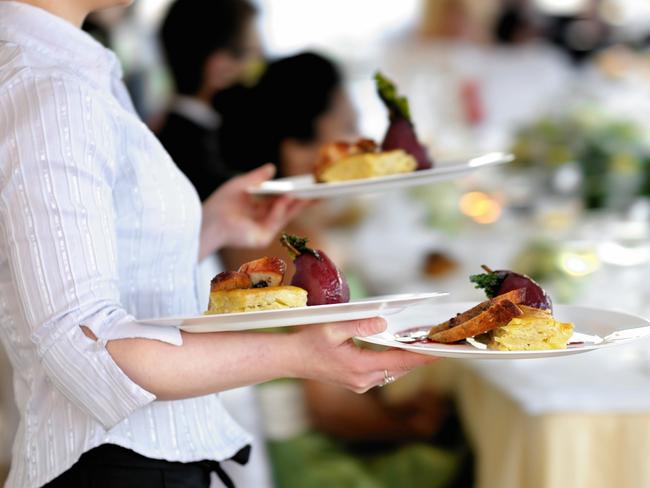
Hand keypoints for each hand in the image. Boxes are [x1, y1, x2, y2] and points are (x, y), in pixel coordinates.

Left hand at [199, 164, 310, 258]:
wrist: (208, 222)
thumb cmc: (220, 204)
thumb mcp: (241, 184)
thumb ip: (257, 177)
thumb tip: (272, 167)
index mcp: (258, 208)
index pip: (280, 200)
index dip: (295, 193)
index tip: (309, 186)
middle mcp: (263, 220)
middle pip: (288, 209)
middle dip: (304, 200)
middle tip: (320, 190)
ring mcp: (264, 229)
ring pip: (285, 215)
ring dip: (297, 203)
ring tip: (308, 190)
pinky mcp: (262, 237)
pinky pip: (276, 220)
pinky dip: (282, 208)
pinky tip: (288, 196)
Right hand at [290, 317, 438, 392]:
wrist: (291, 359)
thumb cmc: (308, 341)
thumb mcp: (332, 328)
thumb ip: (359, 324)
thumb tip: (383, 322)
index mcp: (359, 366)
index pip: (399, 361)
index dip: (422, 355)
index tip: (440, 350)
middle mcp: (363, 380)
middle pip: (400, 368)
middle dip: (419, 356)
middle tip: (439, 343)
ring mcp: (360, 384)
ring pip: (393, 372)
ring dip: (408, 360)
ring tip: (424, 346)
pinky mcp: (357, 383)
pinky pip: (383, 373)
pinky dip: (395, 363)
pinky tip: (400, 352)